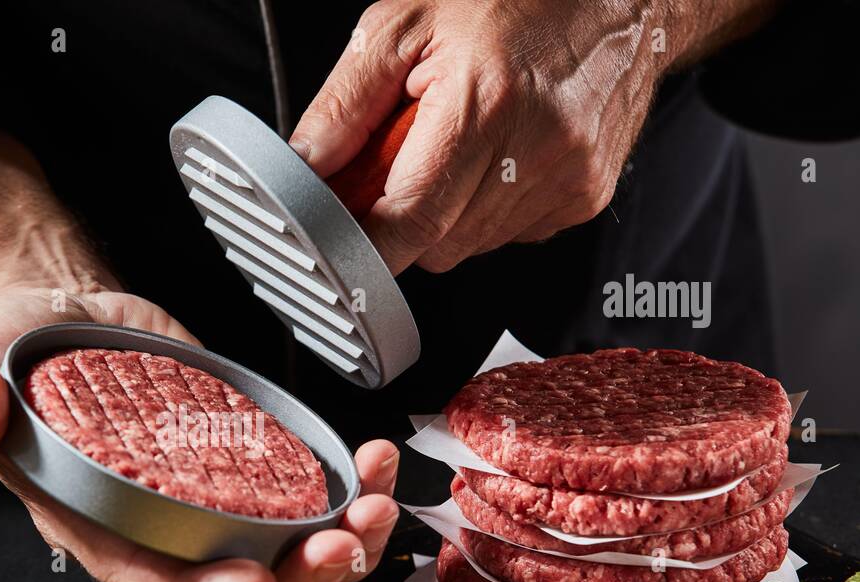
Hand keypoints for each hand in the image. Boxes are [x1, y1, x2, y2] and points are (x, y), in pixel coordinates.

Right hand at [0, 286, 401, 581]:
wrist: (58, 315)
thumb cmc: (9, 354)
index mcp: (93, 522)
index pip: (150, 577)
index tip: (254, 579)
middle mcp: (157, 524)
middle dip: (298, 581)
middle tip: (343, 544)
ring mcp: (207, 496)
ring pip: (285, 552)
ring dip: (342, 545)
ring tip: (379, 505)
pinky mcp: (243, 459)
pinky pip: (304, 497)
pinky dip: (347, 489)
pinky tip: (374, 460)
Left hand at [292, 0, 682, 273]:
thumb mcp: (407, 25)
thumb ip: (345, 103)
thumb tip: (306, 163)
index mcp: (485, 104)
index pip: (407, 222)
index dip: (363, 242)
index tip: (337, 234)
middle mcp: (537, 151)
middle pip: (434, 245)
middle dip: (403, 216)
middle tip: (401, 160)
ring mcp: (568, 181)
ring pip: (470, 246)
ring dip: (447, 211)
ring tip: (458, 142)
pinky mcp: (585, 198)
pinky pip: (509, 234)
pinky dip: (489, 205)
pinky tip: (499, 154)